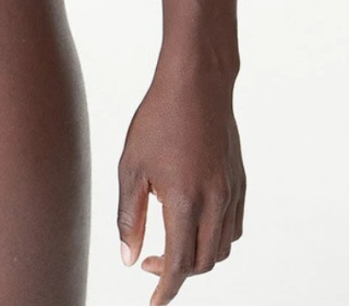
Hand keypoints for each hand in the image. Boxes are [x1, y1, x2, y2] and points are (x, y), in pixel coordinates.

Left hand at [117, 62, 244, 303]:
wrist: (196, 83)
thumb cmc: (158, 119)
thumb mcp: (131, 166)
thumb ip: (129, 216)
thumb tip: (127, 258)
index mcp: (184, 201)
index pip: (177, 264)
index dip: (164, 288)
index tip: (153, 301)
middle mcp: (214, 203)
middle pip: (202, 262)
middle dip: (177, 273)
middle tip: (148, 261)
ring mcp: (232, 193)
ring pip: (222, 248)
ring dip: (197, 257)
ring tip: (169, 242)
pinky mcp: (240, 182)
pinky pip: (234, 228)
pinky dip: (216, 238)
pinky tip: (195, 224)